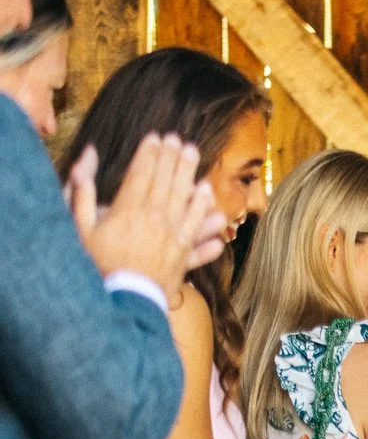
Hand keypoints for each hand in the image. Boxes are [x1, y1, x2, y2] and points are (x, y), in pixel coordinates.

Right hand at [69, 135, 223, 298]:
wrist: (121, 300)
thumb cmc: (96, 264)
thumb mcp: (80, 227)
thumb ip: (82, 191)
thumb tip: (88, 155)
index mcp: (128, 210)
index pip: (142, 174)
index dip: (150, 154)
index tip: (156, 137)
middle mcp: (155, 220)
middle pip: (168, 182)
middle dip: (173, 158)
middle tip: (180, 140)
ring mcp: (173, 238)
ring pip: (187, 202)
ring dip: (192, 178)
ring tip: (196, 160)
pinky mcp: (184, 257)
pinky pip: (200, 234)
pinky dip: (209, 221)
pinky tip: (216, 208)